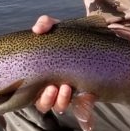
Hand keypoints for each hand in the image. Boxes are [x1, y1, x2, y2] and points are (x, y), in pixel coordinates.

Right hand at [28, 16, 98, 130]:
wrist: (96, 40)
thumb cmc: (70, 37)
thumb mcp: (58, 28)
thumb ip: (46, 23)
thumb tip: (37, 30)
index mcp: (43, 77)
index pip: (33, 94)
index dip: (37, 95)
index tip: (46, 85)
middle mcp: (54, 88)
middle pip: (44, 104)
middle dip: (47, 99)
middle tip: (54, 88)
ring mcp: (70, 93)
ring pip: (60, 106)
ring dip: (61, 101)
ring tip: (67, 88)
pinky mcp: (86, 95)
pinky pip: (82, 107)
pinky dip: (83, 105)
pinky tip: (87, 96)